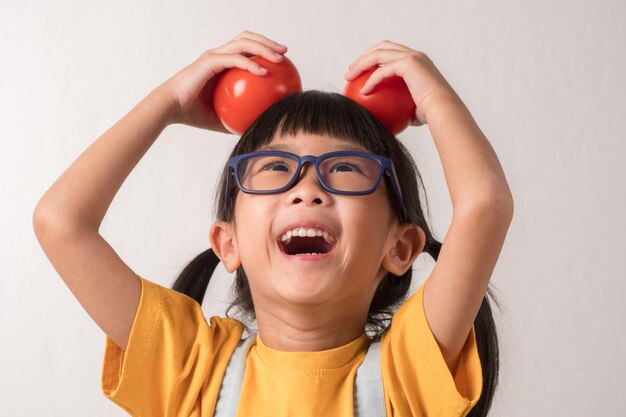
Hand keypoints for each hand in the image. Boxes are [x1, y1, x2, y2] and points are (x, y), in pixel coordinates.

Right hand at [157, 31, 287, 131]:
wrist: (170, 108)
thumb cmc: (192, 114)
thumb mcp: (220, 119)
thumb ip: (237, 119)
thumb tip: (255, 129)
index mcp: (220, 64)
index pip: (244, 48)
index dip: (262, 49)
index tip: (280, 59)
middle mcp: (218, 55)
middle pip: (247, 39)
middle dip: (267, 42)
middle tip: (284, 52)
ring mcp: (214, 56)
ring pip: (243, 43)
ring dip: (264, 47)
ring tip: (279, 57)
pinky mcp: (209, 61)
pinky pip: (235, 59)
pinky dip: (250, 63)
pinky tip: (264, 72)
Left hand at [343, 40, 460, 125]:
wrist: (443, 111)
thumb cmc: (430, 115)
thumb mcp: (412, 110)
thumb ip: (400, 107)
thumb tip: (387, 117)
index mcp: (417, 62)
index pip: (391, 52)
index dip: (374, 57)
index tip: (360, 71)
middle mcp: (415, 55)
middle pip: (382, 46)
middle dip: (364, 55)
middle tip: (351, 70)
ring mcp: (412, 56)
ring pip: (378, 53)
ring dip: (361, 63)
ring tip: (349, 76)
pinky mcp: (408, 63)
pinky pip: (382, 70)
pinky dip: (370, 80)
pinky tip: (362, 91)